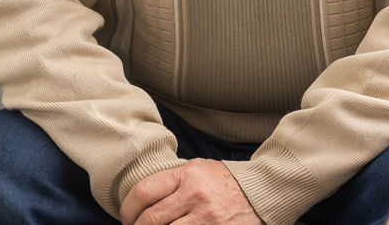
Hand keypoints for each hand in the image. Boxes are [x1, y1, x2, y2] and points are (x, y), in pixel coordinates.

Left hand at [119, 158, 264, 224]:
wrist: (263, 192)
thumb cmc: (226, 182)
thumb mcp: (199, 170)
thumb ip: (173, 180)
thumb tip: (141, 198)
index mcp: (187, 174)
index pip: (144, 191)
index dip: (128, 209)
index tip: (126, 218)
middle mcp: (195, 195)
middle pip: (150, 219)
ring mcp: (207, 218)